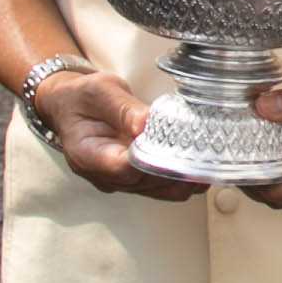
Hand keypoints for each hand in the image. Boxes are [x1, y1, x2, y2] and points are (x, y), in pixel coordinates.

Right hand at [34, 66, 204, 203]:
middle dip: (178, 170)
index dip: (155, 160)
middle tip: (207, 152)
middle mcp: (105, 177)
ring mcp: (121, 182)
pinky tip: (200, 162)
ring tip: (210, 157)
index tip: (180, 146)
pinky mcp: (136, 179)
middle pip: (148, 183)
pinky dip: (183, 176)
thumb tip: (147, 123)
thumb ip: (123, 108)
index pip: (126, 168)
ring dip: (186, 177)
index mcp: (88, 156)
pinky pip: (163, 186)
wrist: (71, 106)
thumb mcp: (99, 91)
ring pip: (161, 190)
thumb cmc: (81, 98)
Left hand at [245, 71, 281, 214]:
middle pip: (270, 197)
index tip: (239, 158)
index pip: (281, 194)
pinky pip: (265, 186)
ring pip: (265, 195)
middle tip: (230, 153)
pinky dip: (254, 172)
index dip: (257, 178)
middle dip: (250, 177)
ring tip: (235, 154)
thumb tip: (263, 106)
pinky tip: (245, 157)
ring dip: (250, 177)